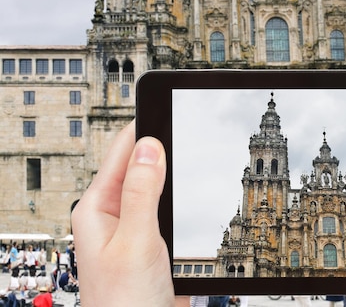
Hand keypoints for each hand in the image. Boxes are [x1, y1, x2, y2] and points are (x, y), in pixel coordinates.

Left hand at [72, 122, 188, 306]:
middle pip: (143, 163)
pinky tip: (201, 189)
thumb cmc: (125, 303)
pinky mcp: (156, 237)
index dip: (146, 125)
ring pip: (161, 184)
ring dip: (178, 173)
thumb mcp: (135, 242)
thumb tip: (149, 145)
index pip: (122, 150)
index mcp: (97, 207)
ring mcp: (137, 225)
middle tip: (194, 127)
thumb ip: (141, 192)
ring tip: (200, 152)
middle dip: (167, 147)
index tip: (170, 105)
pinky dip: (186, 195)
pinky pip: (172, 205)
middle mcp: (114, 212)